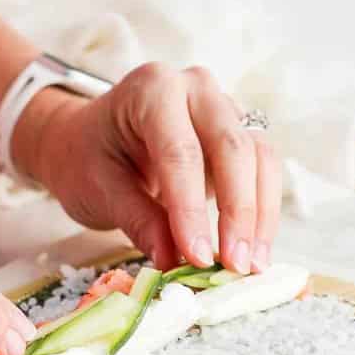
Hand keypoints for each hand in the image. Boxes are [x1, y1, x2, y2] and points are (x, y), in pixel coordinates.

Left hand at [15, 63, 280, 273]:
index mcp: (152, 89)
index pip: (180, 151)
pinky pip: (265, 171)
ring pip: (260, 158)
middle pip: (233, 148)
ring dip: (260, 216)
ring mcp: (225, 110)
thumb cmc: (88, 157)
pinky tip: (255, 250)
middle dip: (238, 212)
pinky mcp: (242, 136)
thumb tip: (173, 260)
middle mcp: (197, 90)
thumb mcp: (98, 188)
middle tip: (234, 265)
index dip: (192, 208)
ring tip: (251, 264)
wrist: (90, 139)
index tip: (198, 256)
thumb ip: (138, 220)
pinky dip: (264, 213)